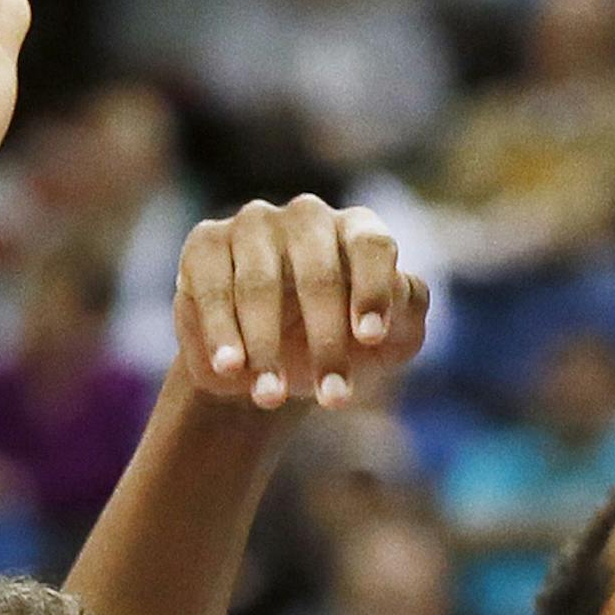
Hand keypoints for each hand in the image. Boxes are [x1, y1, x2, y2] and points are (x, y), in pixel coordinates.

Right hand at [174, 196, 427, 409]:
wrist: (268, 364)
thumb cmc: (339, 343)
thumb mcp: (388, 340)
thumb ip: (408, 312)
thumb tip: (402, 291)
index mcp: (358, 230)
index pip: (372, 245)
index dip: (373, 290)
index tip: (370, 339)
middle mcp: (307, 216)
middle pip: (318, 273)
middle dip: (326, 342)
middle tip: (331, 398)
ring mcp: (254, 224)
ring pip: (260, 284)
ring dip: (267, 348)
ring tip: (271, 397)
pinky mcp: (206, 243)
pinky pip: (212, 288)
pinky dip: (222, 333)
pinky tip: (230, 369)